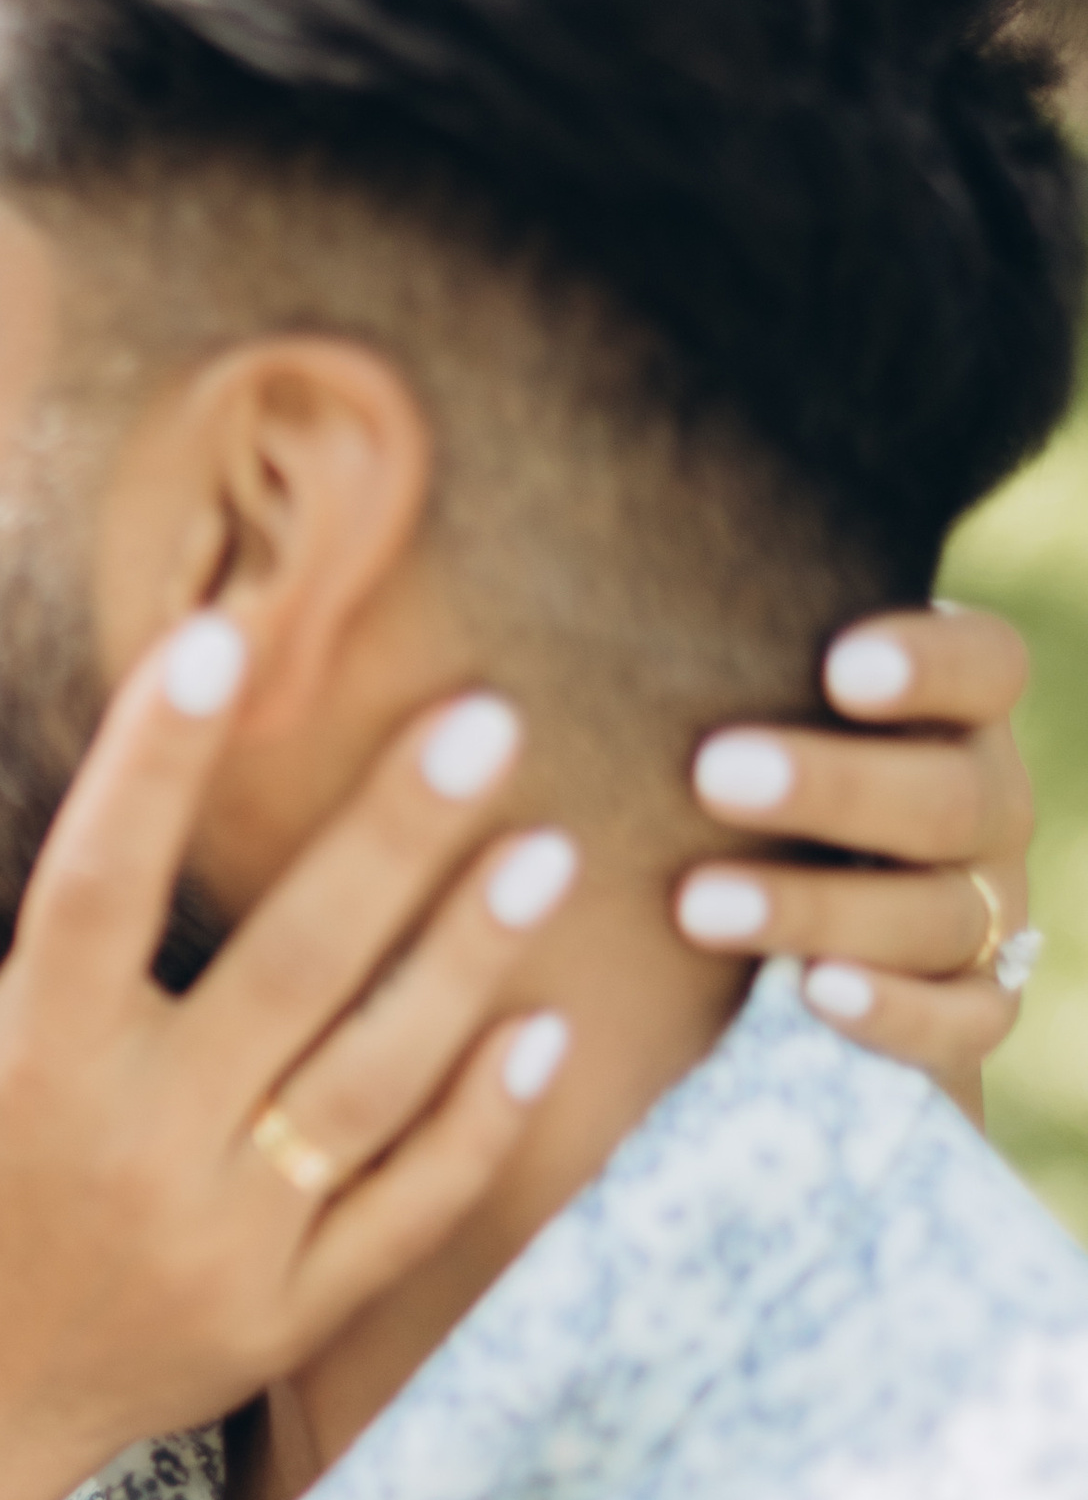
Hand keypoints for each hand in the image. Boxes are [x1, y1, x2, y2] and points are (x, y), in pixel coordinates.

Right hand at [0, 618, 571, 1487]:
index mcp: (31, 1063)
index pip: (97, 886)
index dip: (152, 764)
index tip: (220, 640)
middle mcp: (140, 1144)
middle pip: (286, 971)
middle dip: (388, 842)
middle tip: (483, 719)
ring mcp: (230, 1235)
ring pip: (373, 1083)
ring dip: (462, 964)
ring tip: (548, 848)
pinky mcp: (294, 1308)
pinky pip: (408, 1207)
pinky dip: (481, 1124)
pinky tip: (547, 1024)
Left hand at [674, 602, 1033, 1107]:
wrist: (751, 944)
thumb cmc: (707, 780)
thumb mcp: (700, 706)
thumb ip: (659, 635)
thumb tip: (513, 477)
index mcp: (948, 713)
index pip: (986, 666)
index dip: (930, 664)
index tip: (836, 666)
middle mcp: (985, 807)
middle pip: (952, 794)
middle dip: (833, 786)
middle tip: (712, 773)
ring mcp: (985, 913)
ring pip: (941, 913)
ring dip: (820, 906)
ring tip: (698, 904)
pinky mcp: (969, 1013)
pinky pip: (965, 1022)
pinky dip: (896, 1011)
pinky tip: (814, 992)